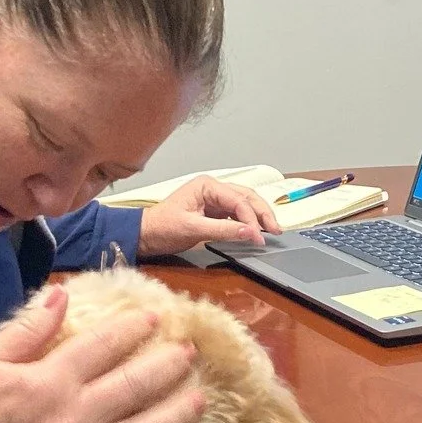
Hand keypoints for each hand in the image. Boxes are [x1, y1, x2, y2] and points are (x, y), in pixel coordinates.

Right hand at [0, 287, 203, 422]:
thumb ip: (25, 330)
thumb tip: (61, 297)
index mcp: (49, 382)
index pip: (106, 347)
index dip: (135, 329)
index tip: (156, 318)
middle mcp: (73, 420)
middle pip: (137, 388)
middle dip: (170, 367)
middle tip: (190, 354)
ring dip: (178, 416)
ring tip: (199, 400)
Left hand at [137, 176, 282, 256]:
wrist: (145, 235)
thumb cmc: (162, 228)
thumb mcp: (193, 229)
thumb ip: (223, 230)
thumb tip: (250, 232)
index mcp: (207, 186)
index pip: (238, 200)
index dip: (251, 219)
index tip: (258, 236)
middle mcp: (213, 189)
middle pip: (246, 198)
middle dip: (262, 213)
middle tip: (276, 230)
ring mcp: (214, 200)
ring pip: (244, 205)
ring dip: (258, 217)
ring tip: (271, 230)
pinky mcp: (213, 212)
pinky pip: (236, 215)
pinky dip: (247, 223)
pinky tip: (255, 232)